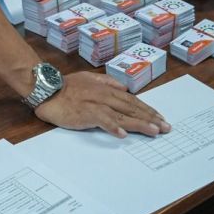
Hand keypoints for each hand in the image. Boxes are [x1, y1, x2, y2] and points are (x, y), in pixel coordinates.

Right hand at [34, 71, 171, 137]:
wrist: (48, 89)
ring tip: (154, 131)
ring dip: (139, 123)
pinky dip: (113, 126)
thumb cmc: (67, 86)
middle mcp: (105, 96)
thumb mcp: (90, 79)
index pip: (132, 100)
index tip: (160, 118)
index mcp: (107, 89)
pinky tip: (123, 134)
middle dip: (151, 118)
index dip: (148, 109)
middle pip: (132, 108)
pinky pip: (102, 120)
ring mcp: (97, 104)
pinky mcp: (86, 113)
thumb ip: (108, 82)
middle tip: (166, 127)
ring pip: (122, 114)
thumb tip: (124, 88)